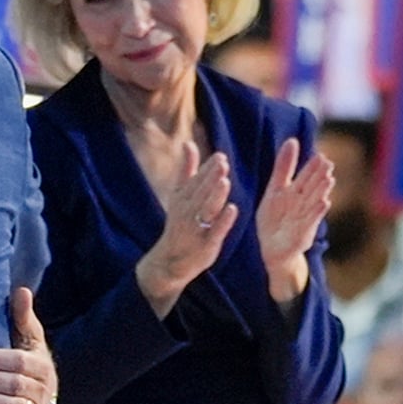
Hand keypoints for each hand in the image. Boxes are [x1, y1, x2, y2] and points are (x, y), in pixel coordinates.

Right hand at [136, 142, 237, 316]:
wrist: (170, 260)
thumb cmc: (180, 224)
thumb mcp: (180, 195)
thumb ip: (187, 170)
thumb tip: (189, 143)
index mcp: (183, 198)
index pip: (196, 180)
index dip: (208, 169)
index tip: (220, 156)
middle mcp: (187, 211)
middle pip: (201, 192)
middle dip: (211, 178)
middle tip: (223, 163)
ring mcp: (196, 228)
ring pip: (207, 209)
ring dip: (215, 196)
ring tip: (224, 182)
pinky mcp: (205, 244)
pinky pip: (215, 231)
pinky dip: (223, 221)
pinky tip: (232, 210)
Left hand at [256, 138, 332, 301]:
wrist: (272, 247)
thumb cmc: (275, 218)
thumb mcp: (275, 190)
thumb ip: (283, 167)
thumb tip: (292, 140)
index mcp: (294, 192)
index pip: (305, 177)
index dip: (312, 167)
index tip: (321, 155)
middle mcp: (302, 204)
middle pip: (312, 187)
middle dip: (319, 176)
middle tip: (328, 163)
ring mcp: (304, 218)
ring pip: (313, 201)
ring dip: (321, 191)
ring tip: (329, 179)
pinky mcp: (302, 232)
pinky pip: (310, 220)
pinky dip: (316, 212)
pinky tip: (324, 202)